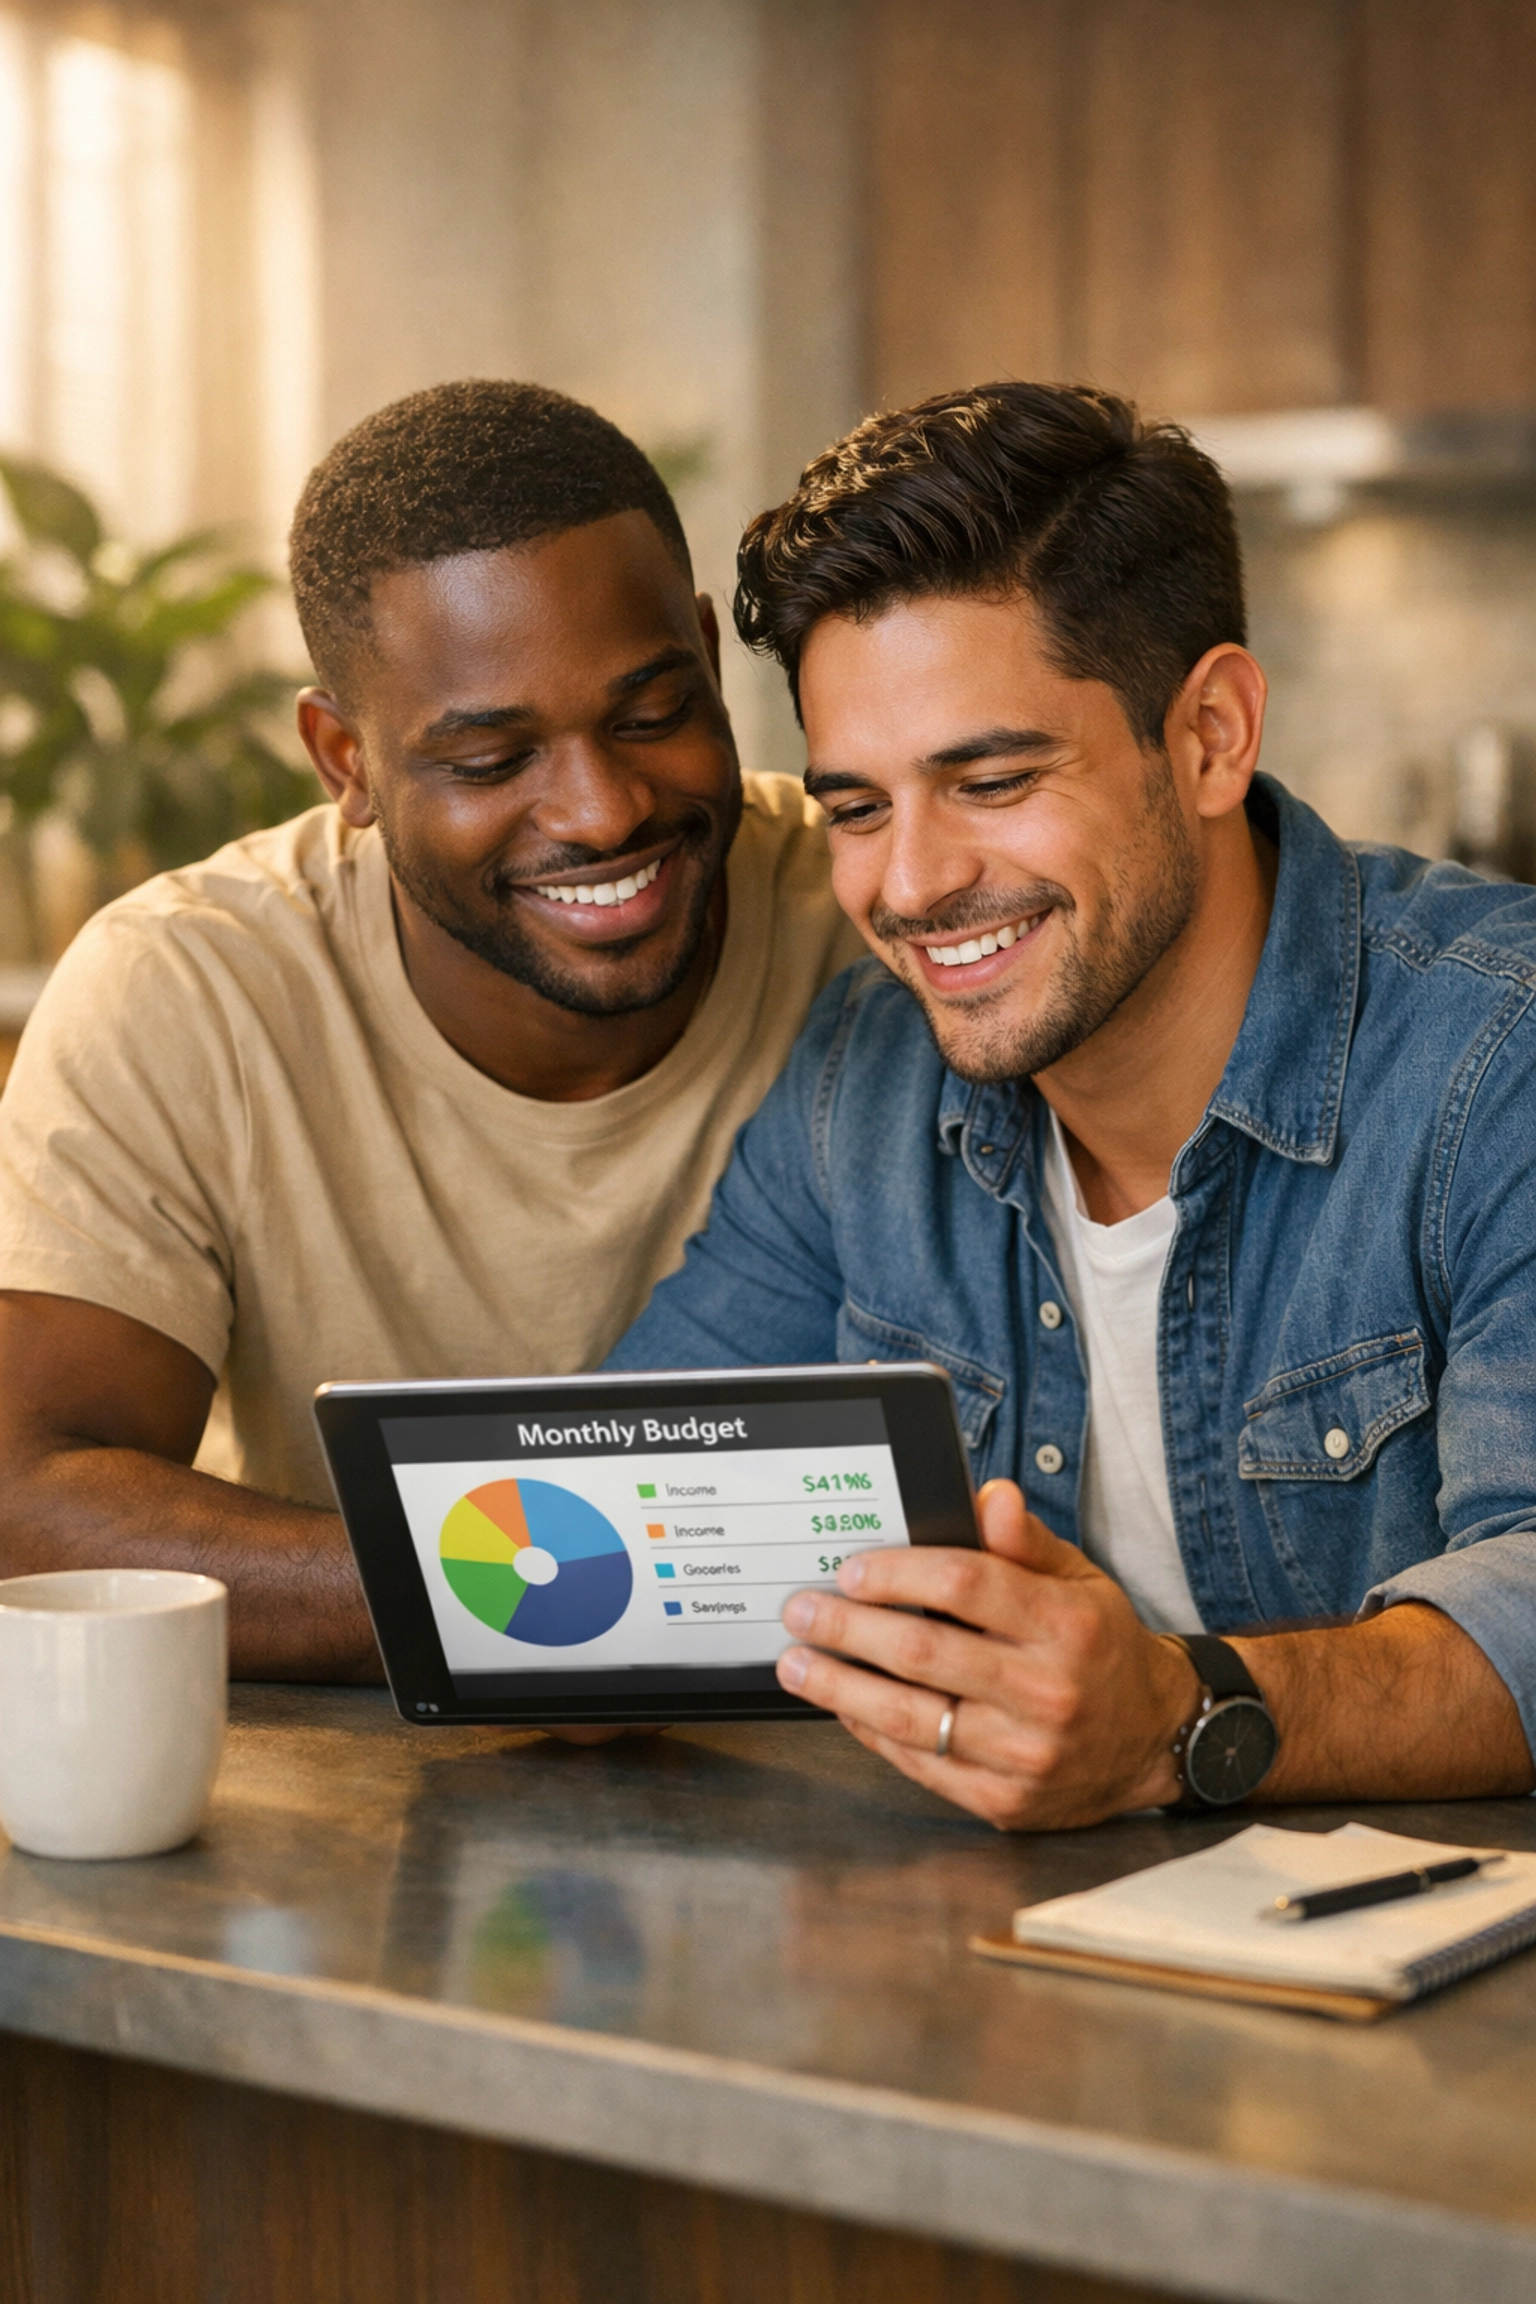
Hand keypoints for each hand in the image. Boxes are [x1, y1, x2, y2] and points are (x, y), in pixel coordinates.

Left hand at [775, 1479, 1198, 1828]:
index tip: (851, 1569)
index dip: (899, 1574)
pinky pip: (921, 1763)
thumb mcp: (1080, 1582)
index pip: (966, 1584)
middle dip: (849, 1628)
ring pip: (911, 1716)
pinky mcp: (1005, 1800)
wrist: (1152, 1740)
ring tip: (799, 1663)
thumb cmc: (1102, 1649)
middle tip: (802, 1610)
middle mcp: (1049, 1692)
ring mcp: (1025, 1754)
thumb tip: (990, 1496)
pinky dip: (872, 1731)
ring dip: (841, 1686)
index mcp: (1067, 1626)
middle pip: (924, 1653)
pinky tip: (844, 1704)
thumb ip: (1026, 1541)